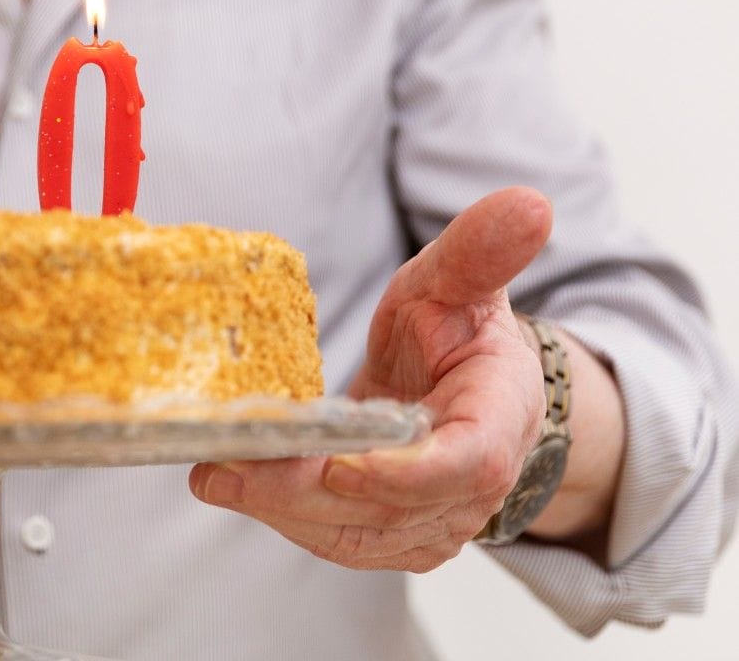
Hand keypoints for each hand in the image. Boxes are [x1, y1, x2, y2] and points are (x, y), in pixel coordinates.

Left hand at [189, 187, 552, 571]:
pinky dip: (284, 518)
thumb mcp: (460, 278)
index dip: (405, 474)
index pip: (467, 464)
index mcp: (499, 416)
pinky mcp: (395, 534)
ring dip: (282, 511)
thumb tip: (528, 204)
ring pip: (358, 535)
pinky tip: (233, 486)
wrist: (459, 376)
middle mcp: (473, 483)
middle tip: (232, 467)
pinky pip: (340, 540)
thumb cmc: (456, 325)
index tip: (342, 467)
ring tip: (217, 475)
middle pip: (393, 509)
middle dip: (306, 493)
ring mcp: (435, 518)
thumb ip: (481, 249)